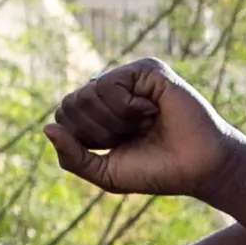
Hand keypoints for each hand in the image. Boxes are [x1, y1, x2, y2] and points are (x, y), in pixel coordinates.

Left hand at [46, 57, 245, 199]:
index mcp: (102, 112)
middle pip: (73, 102)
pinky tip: (152, 112)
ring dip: (116, 120)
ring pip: (90, 93)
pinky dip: (128, 107)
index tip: (119, 147)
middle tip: (135, 135)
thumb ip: (72, 157)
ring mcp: (131, 77)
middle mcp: (114, 90)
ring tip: (147, 123)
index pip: (65, 114)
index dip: (86, 138)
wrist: (198, 169)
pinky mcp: (148, 70)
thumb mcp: (106, 174)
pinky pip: (111, 84)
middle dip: (100, 130)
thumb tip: (47, 127)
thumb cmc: (158, 172)